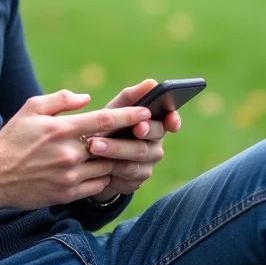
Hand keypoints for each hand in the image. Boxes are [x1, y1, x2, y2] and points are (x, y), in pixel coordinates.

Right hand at [0, 89, 152, 209]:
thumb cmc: (14, 138)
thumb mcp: (32, 108)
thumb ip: (61, 99)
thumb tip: (87, 99)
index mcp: (62, 129)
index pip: (105, 120)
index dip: (129, 116)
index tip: (146, 112)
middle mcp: (69, 153)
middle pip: (111, 146)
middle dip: (127, 140)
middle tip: (140, 134)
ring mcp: (69, 176)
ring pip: (107, 167)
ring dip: (115, 160)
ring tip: (122, 153)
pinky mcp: (67, 193)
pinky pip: (97, 186)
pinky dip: (104, 177)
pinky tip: (102, 170)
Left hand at [85, 79, 181, 201]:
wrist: (92, 160)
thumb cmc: (108, 128)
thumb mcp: (115, 110)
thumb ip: (132, 97)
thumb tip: (151, 83)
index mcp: (154, 123)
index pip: (171, 120)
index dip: (174, 120)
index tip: (170, 120)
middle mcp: (155, 144)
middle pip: (152, 138)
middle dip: (142, 131)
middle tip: (133, 127)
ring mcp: (147, 164)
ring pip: (137, 158)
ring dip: (115, 150)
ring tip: (94, 145)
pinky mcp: (135, 182)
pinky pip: (126, 176)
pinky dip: (111, 168)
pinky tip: (97, 164)